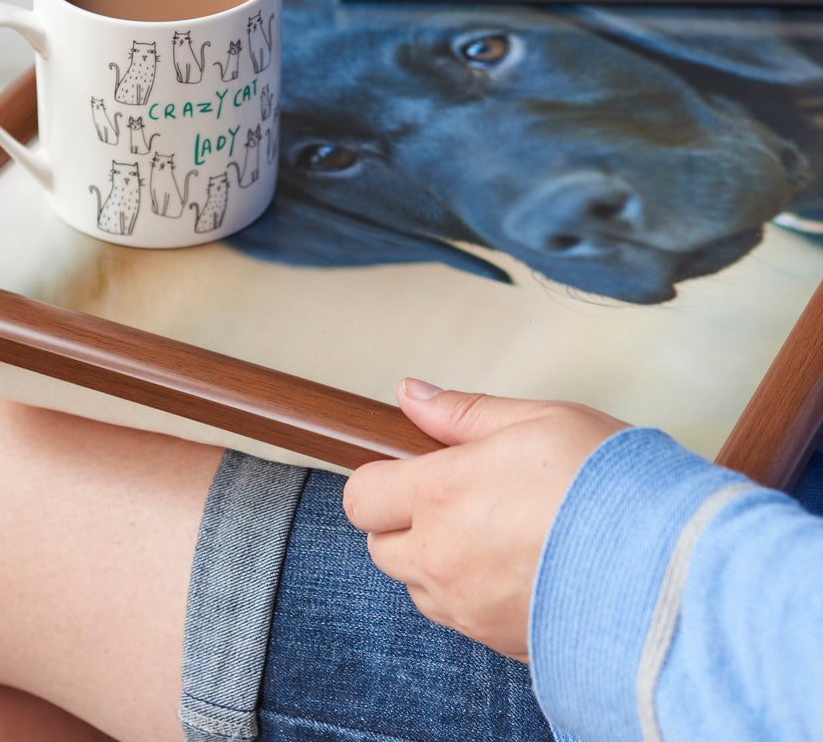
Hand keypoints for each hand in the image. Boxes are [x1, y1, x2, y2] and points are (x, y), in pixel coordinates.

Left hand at [343, 379, 627, 661]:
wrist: (675, 565)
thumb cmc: (610, 484)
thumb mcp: (537, 420)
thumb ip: (462, 412)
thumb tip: (411, 394)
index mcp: (441, 494)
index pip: (362, 497)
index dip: (380, 480)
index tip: (410, 471)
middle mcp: (442, 556)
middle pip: (379, 546)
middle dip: (403, 521)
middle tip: (456, 499)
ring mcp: (467, 606)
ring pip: (416, 585)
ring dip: (435, 560)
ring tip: (494, 534)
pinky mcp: (497, 642)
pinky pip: (458, 618)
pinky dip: (469, 595)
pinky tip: (515, 569)